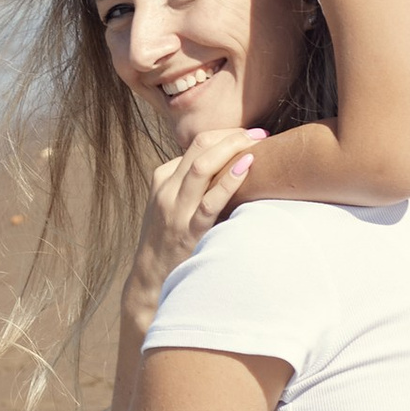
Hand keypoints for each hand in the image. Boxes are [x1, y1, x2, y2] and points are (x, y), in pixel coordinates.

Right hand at [138, 125, 262, 281]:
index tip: (249, 134)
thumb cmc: (167, 239)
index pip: (197, 144)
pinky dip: (229, 181)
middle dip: (232, 135)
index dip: (226, 134)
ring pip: (202, 167)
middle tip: (259, 133)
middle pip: (200, 147)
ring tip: (257, 143)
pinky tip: (246, 167)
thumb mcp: (170, 203)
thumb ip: (190, 183)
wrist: (150, 278)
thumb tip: (226, 165)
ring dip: (232, 149)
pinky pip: (210, 202)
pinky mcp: (189, 232)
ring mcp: (176, 210)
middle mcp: (167, 190)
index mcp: (163, 178)